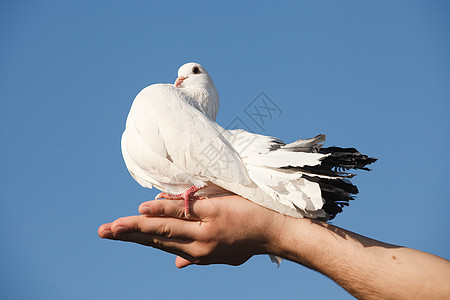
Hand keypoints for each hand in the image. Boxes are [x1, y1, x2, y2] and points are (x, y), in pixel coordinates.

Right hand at [98, 195, 283, 267]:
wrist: (277, 229)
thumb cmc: (248, 236)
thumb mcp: (222, 254)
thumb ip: (195, 255)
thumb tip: (177, 265)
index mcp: (196, 252)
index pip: (160, 245)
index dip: (137, 240)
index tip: (116, 234)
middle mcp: (197, 245)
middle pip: (156, 239)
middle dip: (128, 235)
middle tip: (102, 232)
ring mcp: (204, 229)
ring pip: (164, 227)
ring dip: (137, 226)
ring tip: (114, 227)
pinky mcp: (215, 213)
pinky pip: (184, 211)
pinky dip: (163, 210)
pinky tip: (145, 209)